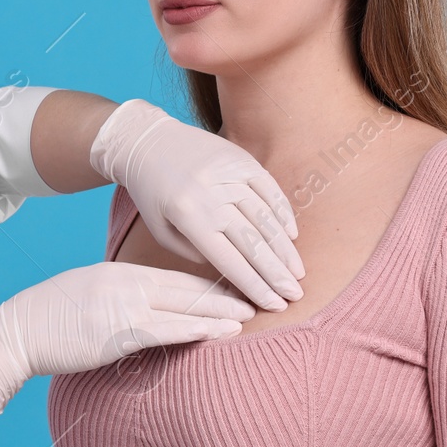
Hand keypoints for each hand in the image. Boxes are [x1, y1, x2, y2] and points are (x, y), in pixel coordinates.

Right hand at [0, 261, 254, 413]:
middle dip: (226, 292)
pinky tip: (225, 331)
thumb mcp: (88, 295)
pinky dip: (201, 330)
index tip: (237, 284)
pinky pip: (170, 330)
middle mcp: (125, 284)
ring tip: (253, 313)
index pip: (175, 276)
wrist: (18, 332)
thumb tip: (146, 308)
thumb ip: (119, 297)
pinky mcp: (119, 332)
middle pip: (187, 287)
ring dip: (223, 311)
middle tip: (261, 293)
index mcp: (118, 273)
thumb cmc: (50, 320)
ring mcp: (123, 306)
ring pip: (185, 307)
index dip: (210, 281)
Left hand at [88, 98, 304, 309]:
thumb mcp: (160, 229)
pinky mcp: (241, 160)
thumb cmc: (152, 192)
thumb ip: (193, 253)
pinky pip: (270, 189)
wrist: (149, 141)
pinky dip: (283, 213)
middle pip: (253, 243)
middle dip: (277, 274)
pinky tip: (292, 236)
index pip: (230, 260)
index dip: (254, 286)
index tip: (273, 305)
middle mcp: (212, 195)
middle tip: (295, 295)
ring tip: (297, 272)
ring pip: (266, 218)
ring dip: (285, 249)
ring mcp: (229, 175)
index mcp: (189, 217)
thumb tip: (232, 268)